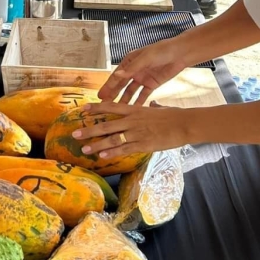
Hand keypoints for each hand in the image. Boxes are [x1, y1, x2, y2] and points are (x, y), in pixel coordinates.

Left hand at [72, 102, 192, 161]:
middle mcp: (132, 120)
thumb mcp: (160, 108)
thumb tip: (154, 103)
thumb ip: (153, 106)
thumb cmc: (174, 115)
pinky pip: (124, 148)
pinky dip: (112, 152)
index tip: (82, 109)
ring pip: (112, 138)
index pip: (111, 107)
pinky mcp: (143, 144)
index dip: (95, 108)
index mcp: (135, 110)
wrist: (185, 123)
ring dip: (96, 144)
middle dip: (89, 129)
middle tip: (74, 133)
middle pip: (106, 124)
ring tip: (84, 148)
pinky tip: (102, 156)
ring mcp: (136, 132)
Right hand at [96, 35, 189, 104]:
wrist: (180, 53)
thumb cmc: (162, 51)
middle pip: (121, 85)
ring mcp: (143, 78)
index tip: (100, 96)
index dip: (108, 86)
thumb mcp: (146, 58)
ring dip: (124, 100)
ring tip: (117, 111)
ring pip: (130, 92)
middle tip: (104, 106)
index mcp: (130, 62)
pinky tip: (133, 110)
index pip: (116, 76)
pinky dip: (138, 102)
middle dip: (113, 95)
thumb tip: (116, 75)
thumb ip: (132, 68)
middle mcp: (134, 71)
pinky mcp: (152, 84)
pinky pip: (143, 95)